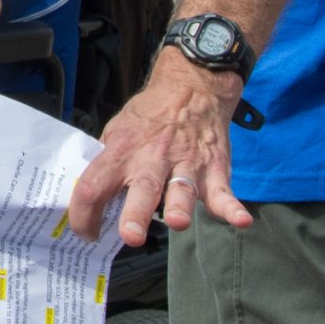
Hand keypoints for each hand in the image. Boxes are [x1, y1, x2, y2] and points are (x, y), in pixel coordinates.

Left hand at [68, 48, 255, 245]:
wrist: (192, 88)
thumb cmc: (151, 115)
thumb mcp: (117, 129)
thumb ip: (106, 161)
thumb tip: (87, 196)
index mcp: (122, 151)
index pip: (94, 183)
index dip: (84, 212)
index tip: (84, 232)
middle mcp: (152, 158)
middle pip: (142, 188)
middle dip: (135, 214)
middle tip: (130, 236)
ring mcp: (185, 164)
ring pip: (181, 189)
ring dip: (180, 208)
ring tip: (178, 223)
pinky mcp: (213, 169)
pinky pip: (224, 191)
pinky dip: (232, 207)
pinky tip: (240, 221)